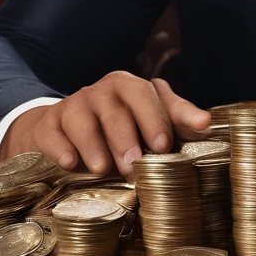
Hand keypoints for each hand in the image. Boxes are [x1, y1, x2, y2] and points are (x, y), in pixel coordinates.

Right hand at [0, 72, 210, 175]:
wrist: (69, 127)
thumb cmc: (123, 125)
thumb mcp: (152, 117)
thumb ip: (178, 118)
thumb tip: (206, 123)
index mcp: (131, 87)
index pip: (146, 94)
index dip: (155, 118)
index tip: (164, 144)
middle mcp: (102, 92)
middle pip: (115, 110)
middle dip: (126, 138)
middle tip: (134, 164)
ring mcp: (73, 106)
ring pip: (82, 120)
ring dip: (94, 145)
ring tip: (103, 169)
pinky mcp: (48, 124)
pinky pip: (52, 133)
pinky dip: (61, 148)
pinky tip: (69, 163)